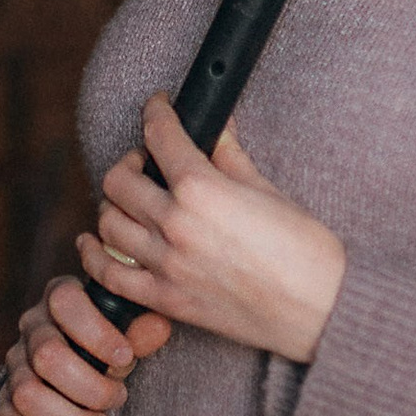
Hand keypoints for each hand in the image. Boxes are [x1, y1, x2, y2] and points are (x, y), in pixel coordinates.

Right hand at [0, 274, 172, 415]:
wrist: (81, 371)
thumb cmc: (109, 345)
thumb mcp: (129, 332)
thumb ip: (143, 330)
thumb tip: (158, 327)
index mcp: (60, 297)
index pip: (65, 301)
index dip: (96, 333)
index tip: (125, 358)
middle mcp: (31, 329)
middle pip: (47, 356)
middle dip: (91, 387)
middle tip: (118, 398)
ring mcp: (14, 368)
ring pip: (27, 395)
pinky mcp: (4, 406)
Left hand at [81, 94, 345, 364]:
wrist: (320, 309)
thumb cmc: (305, 249)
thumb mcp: (266, 189)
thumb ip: (229, 156)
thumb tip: (215, 127)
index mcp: (202, 188)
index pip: (160, 135)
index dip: (156, 110)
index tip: (159, 106)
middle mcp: (175, 224)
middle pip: (119, 179)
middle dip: (131, 159)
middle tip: (150, 160)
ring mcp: (166, 265)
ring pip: (107, 222)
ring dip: (115, 203)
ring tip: (134, 199)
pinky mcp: (165, 300)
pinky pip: (109, 274)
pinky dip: (95, 253)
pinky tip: (96, 240)